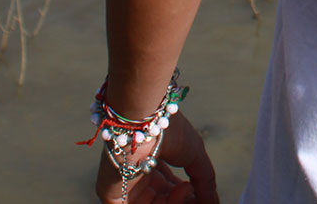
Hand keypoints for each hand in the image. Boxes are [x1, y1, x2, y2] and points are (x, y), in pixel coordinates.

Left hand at [95, 115, 218, 203]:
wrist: (144, 120)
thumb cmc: (169, 130)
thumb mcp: (195, 155)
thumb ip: (205, 182)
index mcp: (150, 163)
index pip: (166, 189)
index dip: (183, 194)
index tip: (196, 189)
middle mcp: (136, 176)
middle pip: (160, 201)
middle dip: (180, 200)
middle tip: (193, 191)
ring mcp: (123, 187)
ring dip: (173, 203)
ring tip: (186, 188)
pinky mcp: (111, 197)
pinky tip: (173, 198)